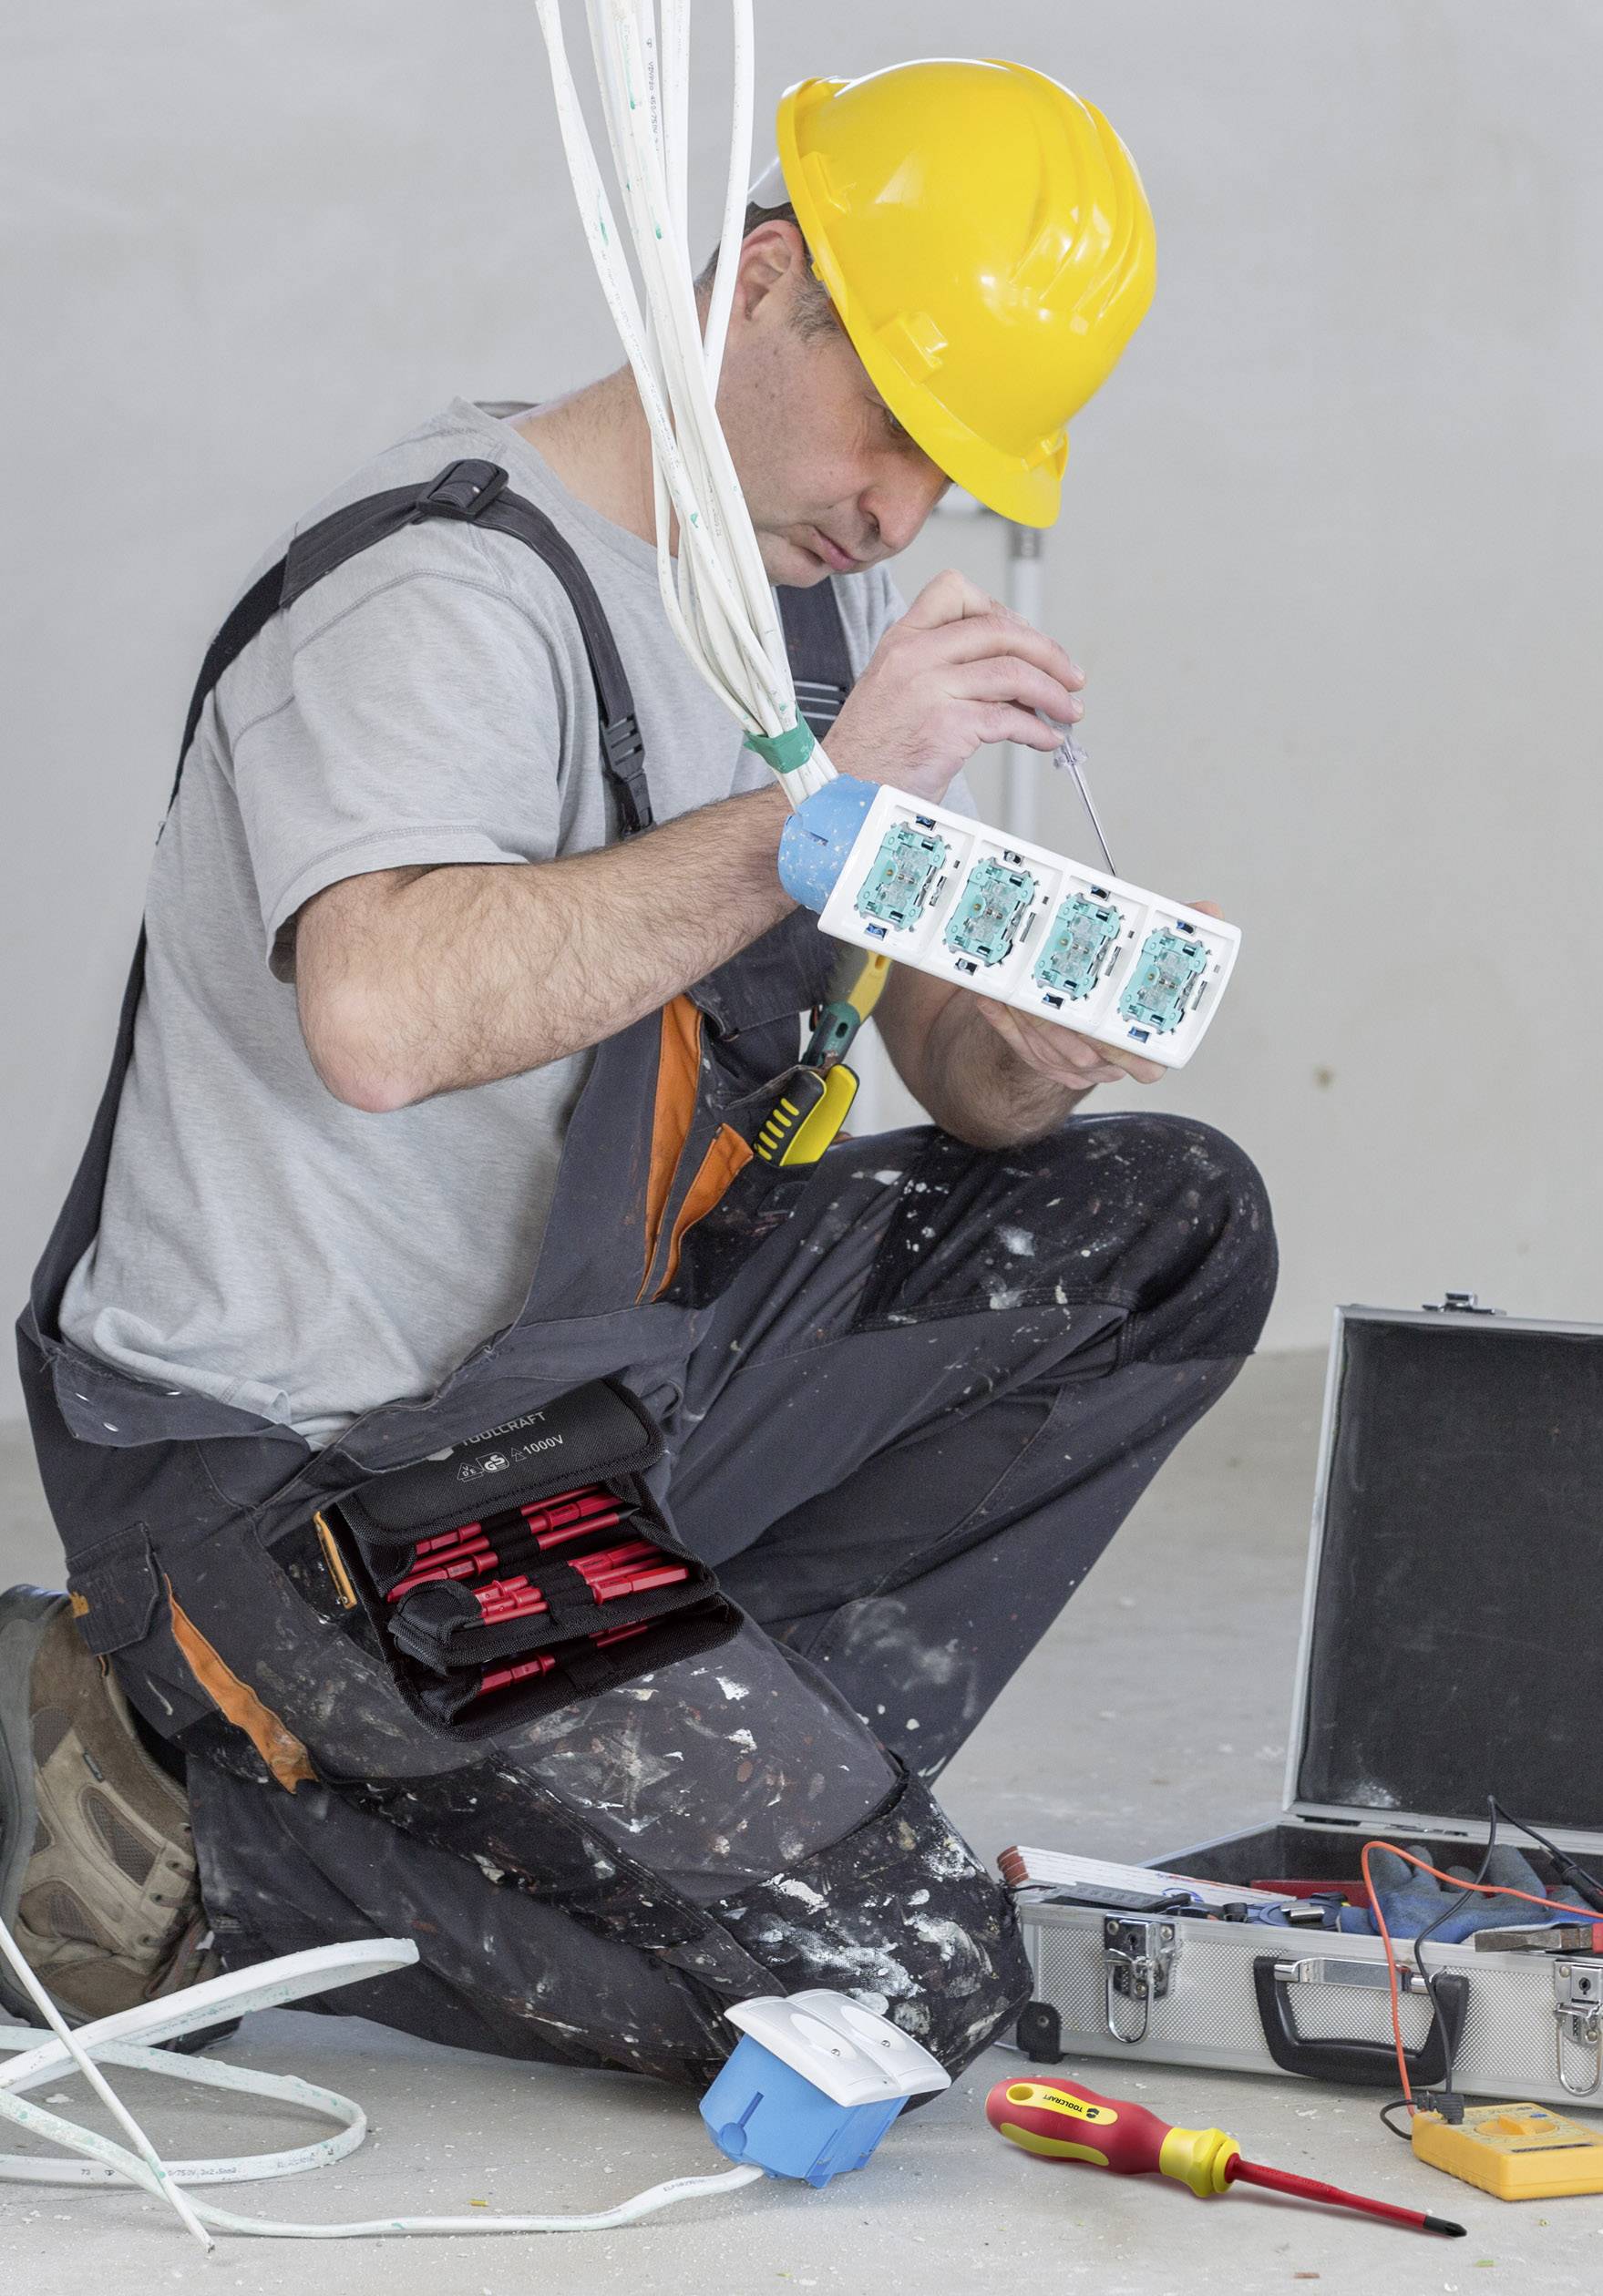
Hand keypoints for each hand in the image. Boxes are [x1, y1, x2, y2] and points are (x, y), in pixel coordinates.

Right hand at [823, 568, 1083, 803]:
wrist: (842, 796)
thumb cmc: (870, 756)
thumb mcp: (895, 692)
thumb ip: (942, 672)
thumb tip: (1012, 677)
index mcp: (901, 641)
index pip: (956, 591)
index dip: (1000, 610)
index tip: (1023, 638)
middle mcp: (914, 656)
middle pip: (1000, 629)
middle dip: (1047, 652)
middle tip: (1069, 675)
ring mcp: (929, 690)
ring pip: (1013, 672)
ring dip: (1052, 693)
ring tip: (1067, 711)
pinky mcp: (946, 727)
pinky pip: (1010, 719)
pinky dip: (1038, 730)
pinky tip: (1045, 740)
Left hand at [971, 902, 1222, 1096]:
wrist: (1074, 1024)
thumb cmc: (1115, 991)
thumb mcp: (1146, 960)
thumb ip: (1173, 937)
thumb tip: (1208, 912)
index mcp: (1142, 1047)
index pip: (1143, 1060)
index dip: (1122, 1046)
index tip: (1102, 1021)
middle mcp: (1106, 1063)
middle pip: (1083, 1053)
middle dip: (1061, 1025)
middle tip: (1045, 994)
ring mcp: (1069, 1066)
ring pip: (1044, 1049)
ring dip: (1025, 1018)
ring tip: (1011, 984)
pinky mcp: (1035, 1060)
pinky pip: (1015, 1044)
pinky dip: (1000, 1019)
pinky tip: (987, 994)